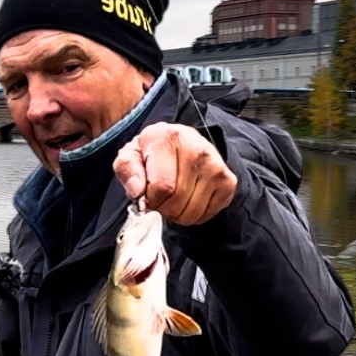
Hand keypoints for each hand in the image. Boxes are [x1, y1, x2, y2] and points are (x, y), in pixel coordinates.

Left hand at [114, 122, 237, 225]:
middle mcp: (199, 150)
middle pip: (177, 201)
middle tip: (158, 199)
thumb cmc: (151, 152)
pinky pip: (206, 215)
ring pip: (192, 212)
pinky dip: (193, 216)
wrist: (179, 144)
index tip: (146, 195)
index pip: (161, 186)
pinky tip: (187, 199)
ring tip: (172, 198)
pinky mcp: (228, 182)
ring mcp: (217, 167)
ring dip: (177, 214)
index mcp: (171, 139)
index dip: (150, 199)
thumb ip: (128, 170)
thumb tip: (137, 191)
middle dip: (162, 208)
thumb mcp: (130, 155)